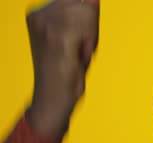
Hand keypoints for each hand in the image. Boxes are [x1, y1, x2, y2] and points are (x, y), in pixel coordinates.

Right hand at [27, 0, 99, 135]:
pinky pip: (90, 26)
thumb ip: (83, 15)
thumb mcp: (76, 36)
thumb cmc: (66, 71)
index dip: (87, 21)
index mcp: (38, 12)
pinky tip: (76, 57)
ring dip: (90, 36)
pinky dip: (90, 43)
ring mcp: (46, 23)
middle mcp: (39, 13)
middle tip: (76, 50)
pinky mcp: (58, 36)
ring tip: (75, 54)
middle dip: (90, 27)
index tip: (75, 41)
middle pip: (85, 3)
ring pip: (88, 13)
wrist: (53, 99)